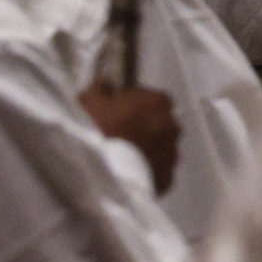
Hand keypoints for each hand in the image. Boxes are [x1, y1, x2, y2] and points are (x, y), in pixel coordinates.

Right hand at [82, 77, 180, 193]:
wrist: (98, 175)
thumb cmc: (94, 131)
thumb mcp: (89, 101)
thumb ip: (101, 88)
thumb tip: (106, 83)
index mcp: (158, 103)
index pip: (154, 98)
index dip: (136, 104)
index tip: (119, 111)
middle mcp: (172, 127)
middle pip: (161, 123)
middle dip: (145, 126)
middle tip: (121, 134)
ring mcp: (171, 155)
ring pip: (162, 148)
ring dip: (149, 149)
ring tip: (124, 157)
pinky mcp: (166, 179)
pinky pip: (159, 171)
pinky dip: (149, 171)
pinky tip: (130, 174)